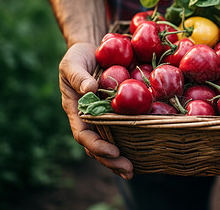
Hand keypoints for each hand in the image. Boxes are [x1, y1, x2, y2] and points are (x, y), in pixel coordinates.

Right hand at [59, 43, 133, 178]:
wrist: (92, 49)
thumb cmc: (78, 57)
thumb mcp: (72, 63)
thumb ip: (78, 77)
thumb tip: (90, 90)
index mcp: (76, 110)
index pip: (84, 134)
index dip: (97, 146)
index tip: (113, 152)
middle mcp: (90, 118)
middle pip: (98, 146)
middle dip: (111, 161)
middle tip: (128, 170)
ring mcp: (104, 117)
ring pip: (111, 142)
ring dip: (121, 159)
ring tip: (134, 171)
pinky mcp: (118, 111)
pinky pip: (125, 127)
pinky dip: (134, 140)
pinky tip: (147, 149)